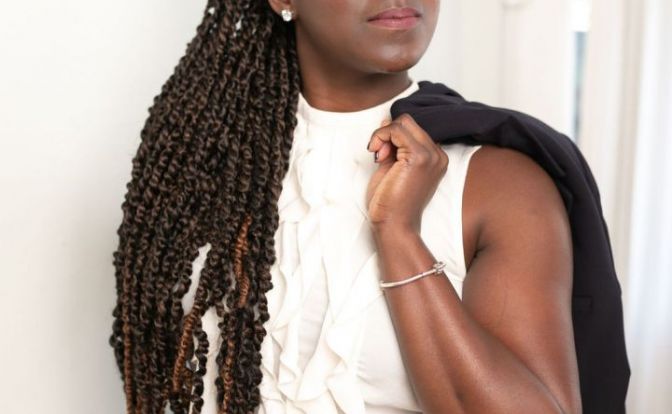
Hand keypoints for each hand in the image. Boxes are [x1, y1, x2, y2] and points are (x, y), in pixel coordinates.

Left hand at [365, 113, 448, 234]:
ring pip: (402, 122)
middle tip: (378, 155)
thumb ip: (392, 144)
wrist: (394, 225)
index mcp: (435, 157)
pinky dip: (380, 137)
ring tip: (378, 157)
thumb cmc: (390, 202)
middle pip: (408, 121)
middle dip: (386, 133)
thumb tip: (387, 121)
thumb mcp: (391, 166)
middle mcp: (437, 154)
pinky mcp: (419, 157)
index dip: (391, 136)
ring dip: (382, 135)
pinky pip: (396, 130)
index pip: (412, 128)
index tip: (380, 154)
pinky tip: (376, 155)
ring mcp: (431, 155)